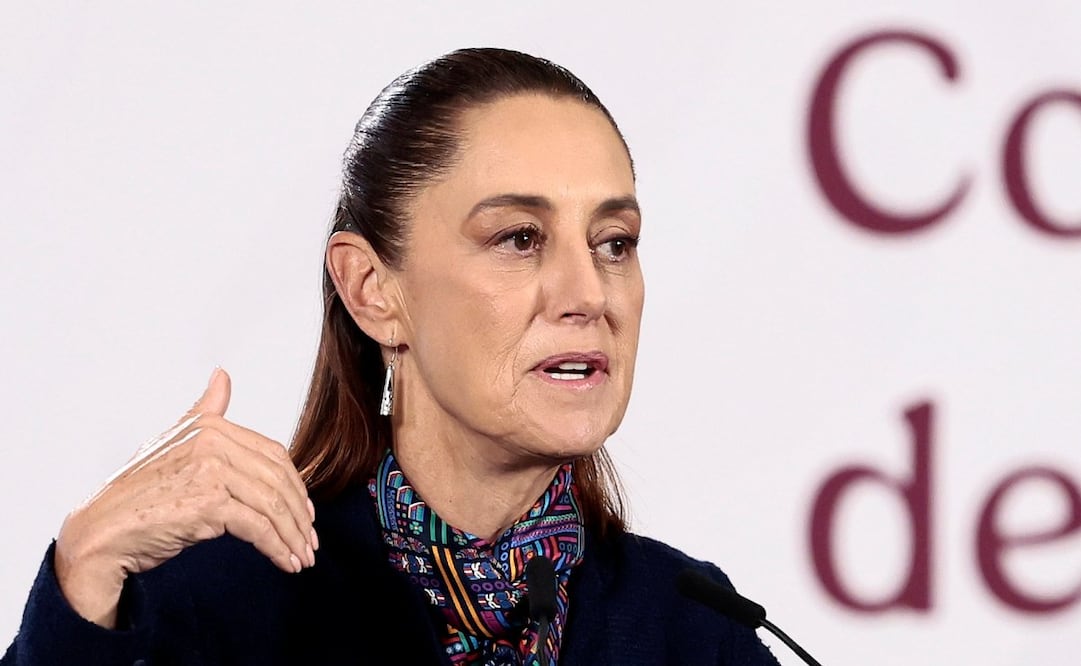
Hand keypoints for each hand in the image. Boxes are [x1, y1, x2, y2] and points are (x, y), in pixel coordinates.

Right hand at [54, 367, 316, 626]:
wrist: (104, 531)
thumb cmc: (138, 493)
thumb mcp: (173, 442)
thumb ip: (203, 411)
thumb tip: (222, 376)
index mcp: (210, 427)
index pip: (273, 454)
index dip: (295, 484)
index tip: (304, 511)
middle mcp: (212, 442)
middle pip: (277, 479)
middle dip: (299, 513)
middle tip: (310, 539)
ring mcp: (210, 471)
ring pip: (272, 504)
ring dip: (293, 534)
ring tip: (302, 556)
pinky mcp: (208, 504)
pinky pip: (258, 527)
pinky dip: (278, 547)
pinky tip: (287, 561)